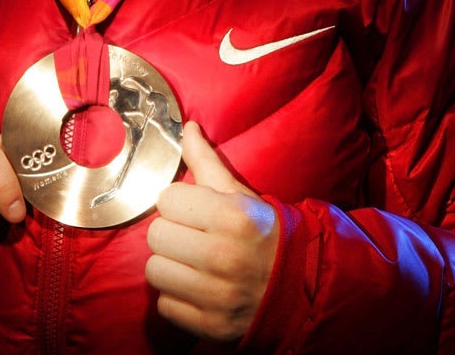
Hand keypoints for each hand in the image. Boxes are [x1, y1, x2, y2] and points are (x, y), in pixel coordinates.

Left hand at [146, 121, 278, 344]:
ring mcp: (217, 295)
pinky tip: (196, 286)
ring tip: (190, 261)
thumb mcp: (239, 193)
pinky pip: (165, 304)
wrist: (300, 286)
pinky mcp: (211, 326)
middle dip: (171, 232)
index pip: (166, 199)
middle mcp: (224, 256)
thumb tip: (187, 127)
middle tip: (191, 235)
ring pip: (154, 270)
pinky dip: (176, 296)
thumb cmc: (263, 232)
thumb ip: (206, 160)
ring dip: (169, 264)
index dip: (178, 202)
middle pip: (156, 234)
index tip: (193, 210)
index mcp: (233, 216)